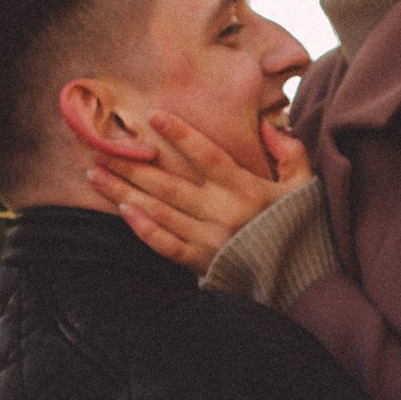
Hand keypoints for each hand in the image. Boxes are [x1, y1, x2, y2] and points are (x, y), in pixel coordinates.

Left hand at [88, 112, 312, 269]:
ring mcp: (210, 240)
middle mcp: (224, 213)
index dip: (181, 135)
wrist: (304, 283)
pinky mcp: (202, 263)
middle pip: (170, 183)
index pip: (208, 156)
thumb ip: (290, 152)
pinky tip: (123, 210)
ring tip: (96, 174)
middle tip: (100, 146)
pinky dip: (144, 229)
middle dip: (133, 164)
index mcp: (247, 190)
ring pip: (160, 211)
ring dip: (125, 191)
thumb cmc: (301, 228)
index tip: (152, 115)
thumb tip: (268, 123)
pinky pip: (167, 245)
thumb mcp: (304, 186)